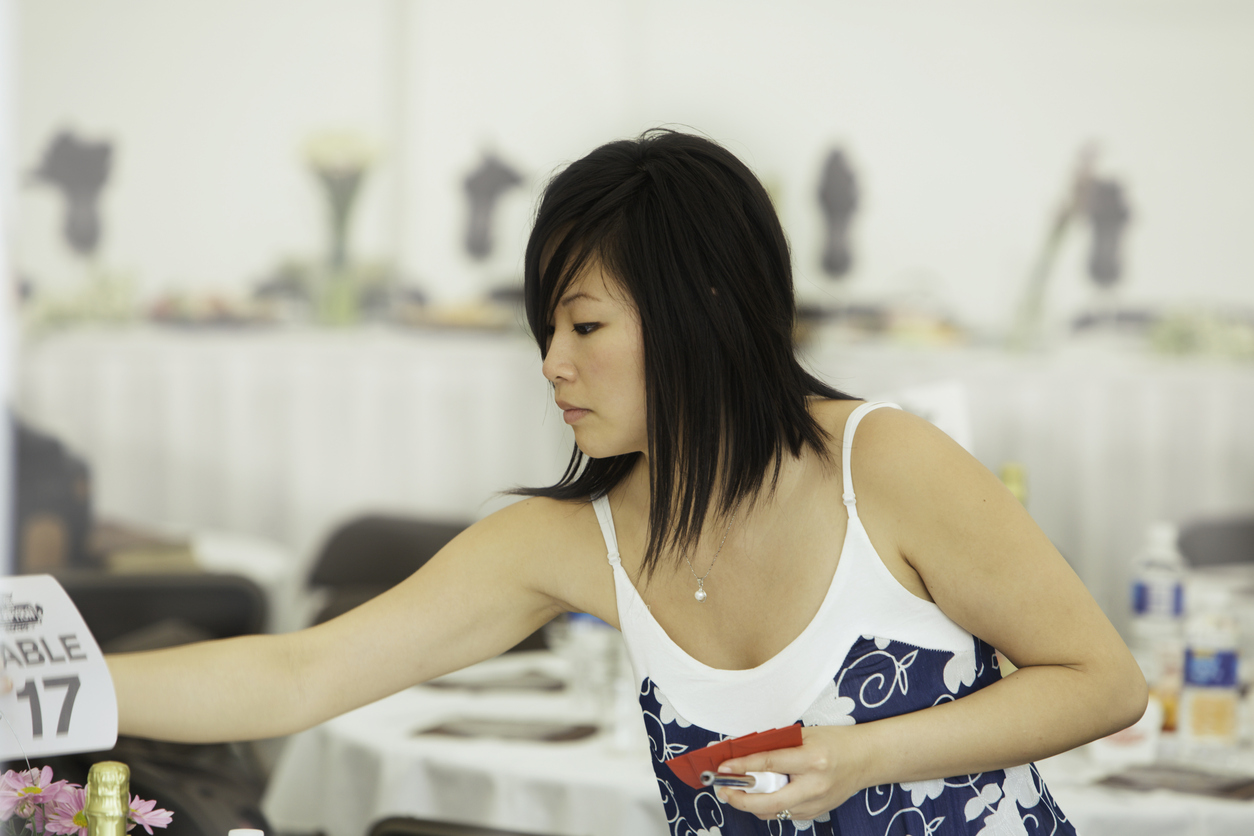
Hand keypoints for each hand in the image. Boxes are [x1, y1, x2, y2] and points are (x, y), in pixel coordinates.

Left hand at [714, 725, 871, 821]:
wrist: (865, 759)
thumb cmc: (835, 741)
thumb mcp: (804, 735)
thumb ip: (776, 745)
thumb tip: (744, 753)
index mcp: (812, 759)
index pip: (769, 764)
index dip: (742, 768)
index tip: (723, 768)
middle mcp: (814, 786)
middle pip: (768, 802)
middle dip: (740, 798)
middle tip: (723, 790)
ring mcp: (816, 803)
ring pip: (774, 812)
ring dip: (751, 804)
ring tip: (738, 792)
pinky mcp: (816, 813)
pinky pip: (784, 814)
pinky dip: (768, 806)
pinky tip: (761, 795)